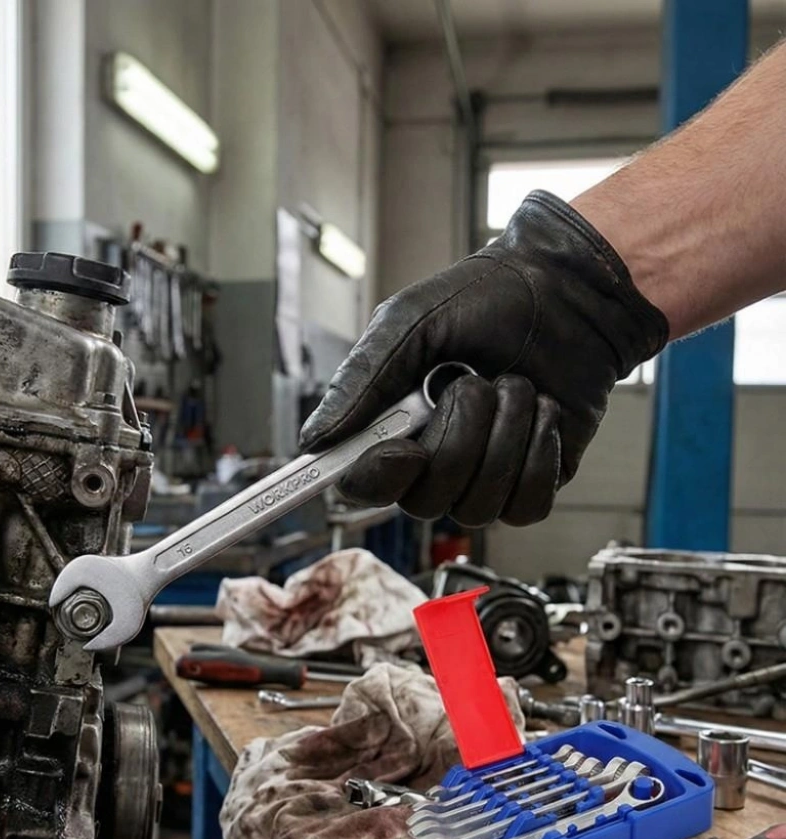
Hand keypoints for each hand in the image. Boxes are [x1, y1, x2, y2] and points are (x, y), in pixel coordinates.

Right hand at [299, 191, 668, 525]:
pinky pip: (526, 505)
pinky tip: (543, 414)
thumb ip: (359, 381)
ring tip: (516, 388)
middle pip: (424, 501)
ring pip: (477, 505)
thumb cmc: (486, 298)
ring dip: (504, 437)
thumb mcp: (409, 323)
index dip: (376, 478)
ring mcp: (483, 475)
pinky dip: (539, 455)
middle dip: (458, 439)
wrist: (568, 289)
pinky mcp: (534, 479)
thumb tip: (313, 439)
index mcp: (392, 426)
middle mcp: (433, 459)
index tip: (402, 449)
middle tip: (474, 384)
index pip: (363, 485)